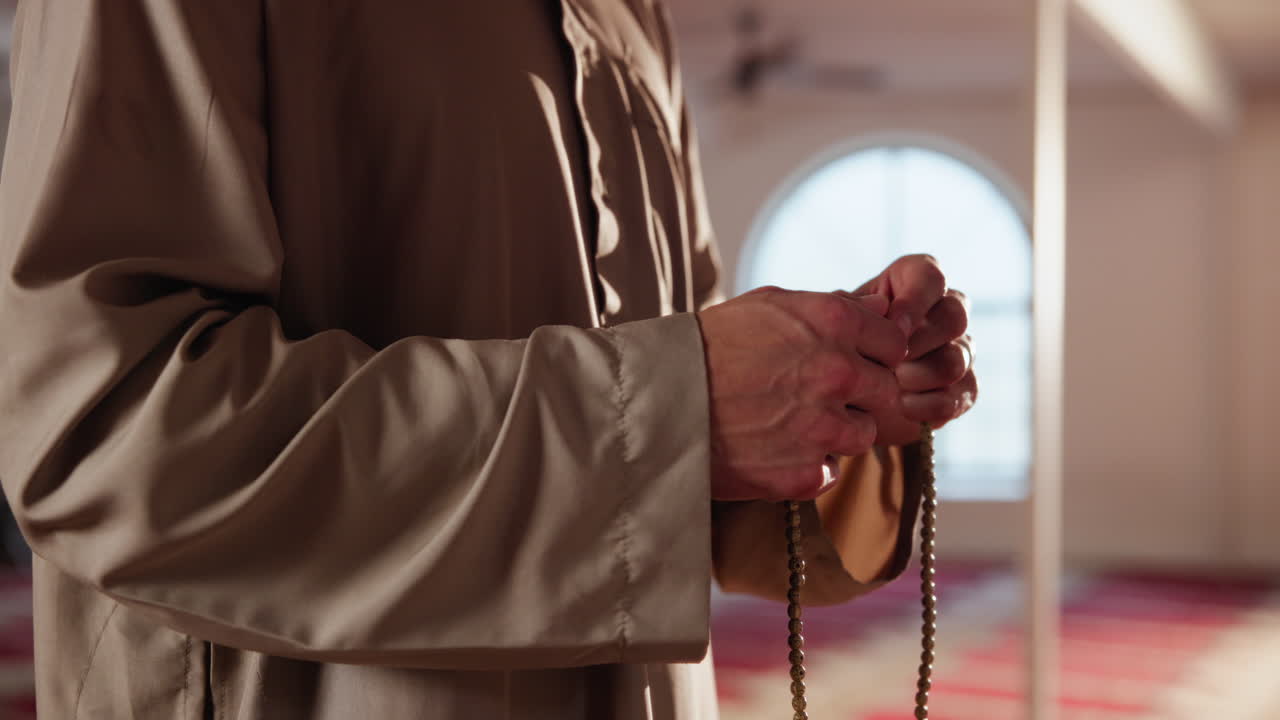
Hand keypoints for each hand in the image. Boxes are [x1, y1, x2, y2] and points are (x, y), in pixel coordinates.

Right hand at [696, 287, 906, 501]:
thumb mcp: (769, 306)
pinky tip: (772, 450)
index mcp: (833, 323)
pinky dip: (808, 466)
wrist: (657, 402)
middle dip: (859, 396)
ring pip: (863, 435)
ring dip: (836, 433)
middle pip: (886, 391)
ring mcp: (824, 426)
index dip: (873, 355)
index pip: (895, 343)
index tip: (849, 363)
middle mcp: (838, 372)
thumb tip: (884, 311)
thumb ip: (833, 308)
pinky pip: (830, 472)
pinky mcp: (806, 473)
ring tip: (788, 424)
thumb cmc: (709, 347)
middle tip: (813, 398)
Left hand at [851, 255, 977, 445]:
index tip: (893, 323)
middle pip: (954, 316)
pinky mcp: (962, 390)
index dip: (916, 299)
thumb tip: (882, 306)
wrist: (844, 399)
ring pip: (956, 359)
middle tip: (887, 361)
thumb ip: (852, 308)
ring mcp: (958, 351)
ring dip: (919, 375)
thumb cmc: (838, 349)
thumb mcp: (835, 324)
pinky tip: (902, 406)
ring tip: (889, 384)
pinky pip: (959, 395)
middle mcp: (943, 313)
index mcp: (912, 285)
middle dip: (918, 342)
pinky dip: (928, 404)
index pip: (931, 277)